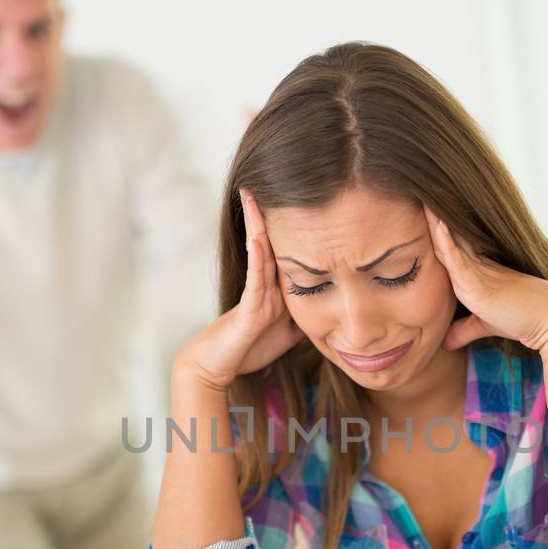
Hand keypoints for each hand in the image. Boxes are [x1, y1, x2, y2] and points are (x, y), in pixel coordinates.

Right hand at [175, 189, 304, 389]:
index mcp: (273, 287)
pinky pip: (254, 281)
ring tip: (255, 196)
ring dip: (258, 225)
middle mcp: (263, 286)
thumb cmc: (248, 350)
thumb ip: (303, 316)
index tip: (301, 199)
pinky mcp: (247, 310)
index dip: (293, 226)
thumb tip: (329, 307)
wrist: (217, 367)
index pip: (286, 250)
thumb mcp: (287, 332)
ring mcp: (254, 295)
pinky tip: (258, 238)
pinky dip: (257, 259)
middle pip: (270, 242)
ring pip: (259, 254)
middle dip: (269, 213)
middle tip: (270, 181)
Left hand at [425, 206, 547, 351]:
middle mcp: (475, 265)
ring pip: (449, 241)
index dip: (431, 229)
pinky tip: (436, 225)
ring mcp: (477, 272)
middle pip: (445, 235)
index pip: (446, 245)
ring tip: (417, 193)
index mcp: (475, 270)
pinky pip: (458, 260)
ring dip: (432, 219)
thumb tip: (446, 342)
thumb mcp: (485, 323)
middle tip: (411, 187)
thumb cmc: (522, 319)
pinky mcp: (480, 285)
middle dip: (428, 215)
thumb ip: (464, 328)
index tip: (413, 210)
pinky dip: (446, 243)